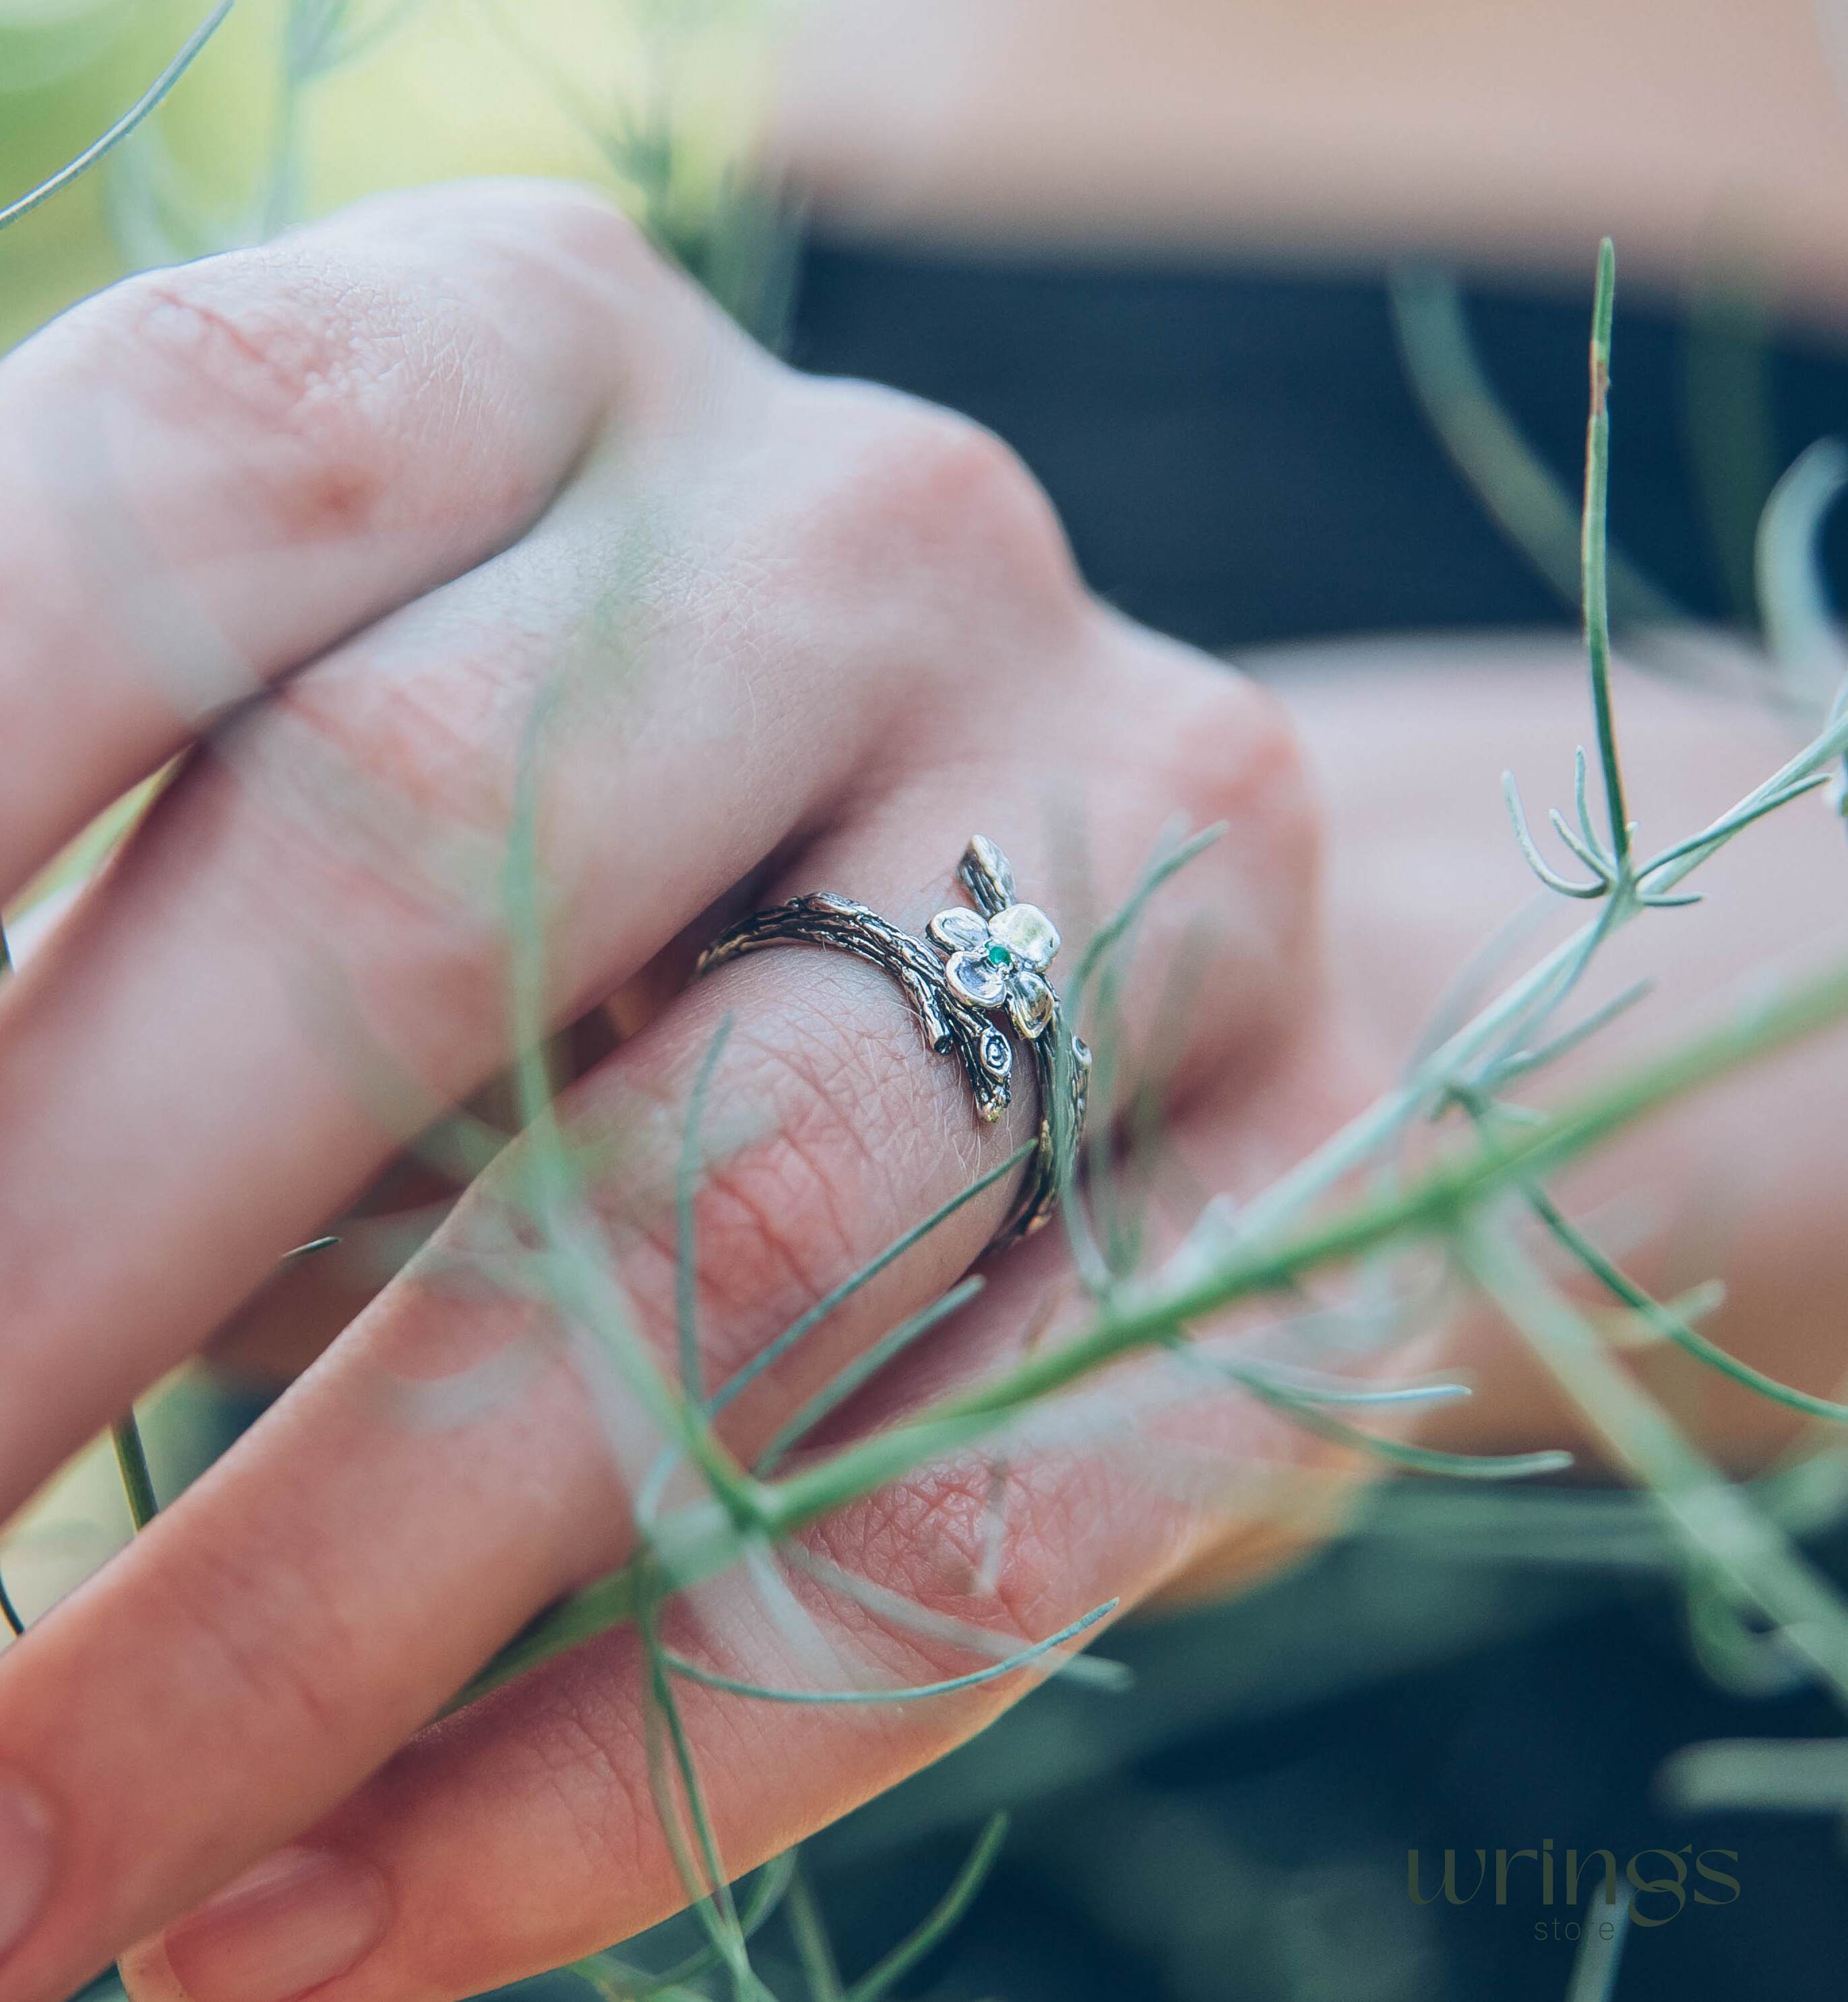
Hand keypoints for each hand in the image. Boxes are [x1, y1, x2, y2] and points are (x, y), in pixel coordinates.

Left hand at [0, 180, 1344, 2001]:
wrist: (1099, 908)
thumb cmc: (609, 851)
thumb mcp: (332, 769)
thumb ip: (103, 920)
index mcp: (563, 345)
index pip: (191, 480)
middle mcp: (883, 534)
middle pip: (420, 878)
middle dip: (37, 1285)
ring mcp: (1151, 832)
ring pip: (709, 1236)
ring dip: (300, 1617)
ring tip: (34, 1872)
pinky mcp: (1316, 1157)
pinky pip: (984, 1501)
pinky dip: (633, 1760)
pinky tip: (343, 1920)